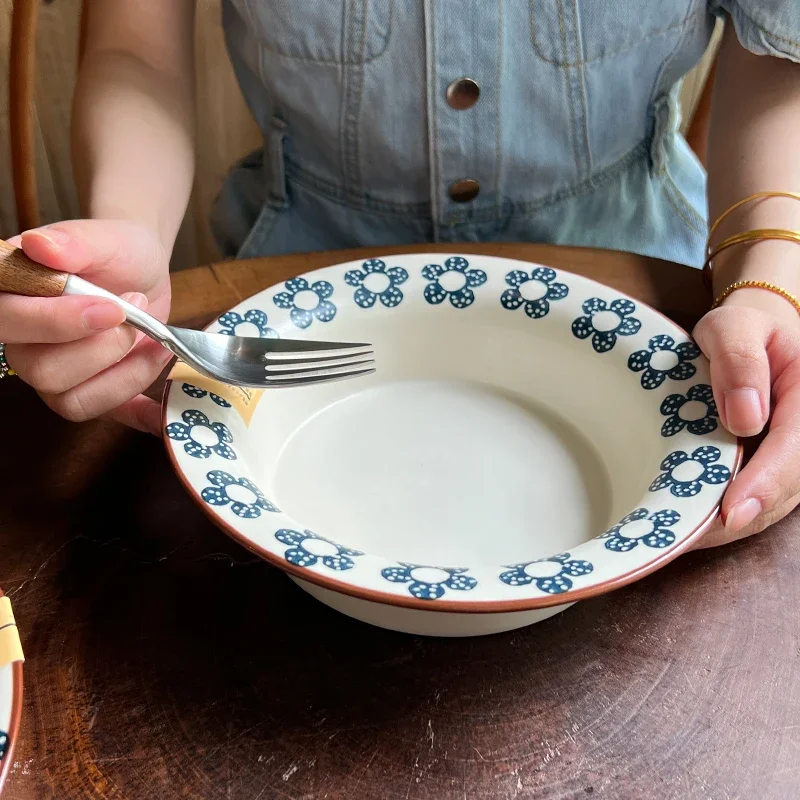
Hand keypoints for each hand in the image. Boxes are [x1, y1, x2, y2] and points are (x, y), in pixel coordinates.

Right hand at [1, 220, 172, 433]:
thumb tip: (38, 244)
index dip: (56, 323)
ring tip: (152, 336)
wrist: (142, 270)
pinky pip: (104, 415)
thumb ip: (73, 241)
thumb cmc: (114, 251)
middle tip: (134, 311)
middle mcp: (24, 343)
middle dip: (102, 347)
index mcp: (11, 298)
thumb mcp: (103, 239)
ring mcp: (53, 373)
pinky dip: (135, 412)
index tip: (110, 307)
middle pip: (40, 371)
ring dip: (124, 371)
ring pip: (71, 400)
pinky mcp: (90, 390)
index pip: (7, 322)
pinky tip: (158, 409)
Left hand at [692, 290, 799, 547]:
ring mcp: (797, 457)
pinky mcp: (779, 470)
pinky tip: (688, 524)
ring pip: (773, 505)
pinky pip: (760, 501)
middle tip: (682, 538)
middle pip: (784, 491)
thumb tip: (746, 417)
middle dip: (738, 519)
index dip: (764, 485)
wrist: (760, 333)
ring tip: (677, 538)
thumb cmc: (744, 328)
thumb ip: (739, 361)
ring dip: (729, 527)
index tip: (731, 512)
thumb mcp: (735, 326)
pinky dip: (727, 518)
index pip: (795, 451)